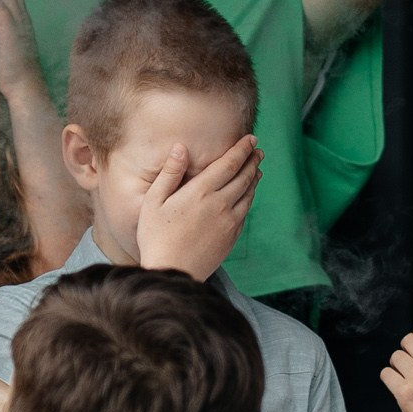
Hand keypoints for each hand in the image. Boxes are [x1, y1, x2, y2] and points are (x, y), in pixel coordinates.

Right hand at [136, 135, 259, 278]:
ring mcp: (228, 222)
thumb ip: (170, 173)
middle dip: (252, 161)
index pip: (229, 164)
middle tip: (258, 151)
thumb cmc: (156, 237)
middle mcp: (220, 204)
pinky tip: (247, 196)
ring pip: (248, 194)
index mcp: (200, 192)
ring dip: (254, 179)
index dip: (242, 149)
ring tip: (257, 170)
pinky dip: (249, 199)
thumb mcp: (153, 202)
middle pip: (244, 177)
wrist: (172, 272)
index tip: (250, 139)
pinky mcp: (231, 237)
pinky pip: (245, 212)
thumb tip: (180, 148)